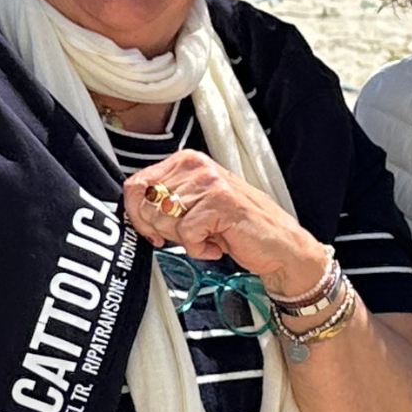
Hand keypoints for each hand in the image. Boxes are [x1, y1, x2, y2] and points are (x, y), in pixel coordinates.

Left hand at [122, 152, 325, 301]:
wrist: (279, 246)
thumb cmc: (238, 227)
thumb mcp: (195, 206)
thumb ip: (165, 201)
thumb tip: (131, 208)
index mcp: (186, 161)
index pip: (135, 185)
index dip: (137, 215)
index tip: (152, 231)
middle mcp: (197, 166)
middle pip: (145, 205)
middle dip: (162, 231)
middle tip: (189, 235)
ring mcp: (210, 183)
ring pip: (164, 220)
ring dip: (184, 240)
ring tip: (208, 236)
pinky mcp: (220, 204)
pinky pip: (186, 235)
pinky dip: (199, 249)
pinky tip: (217, 244)